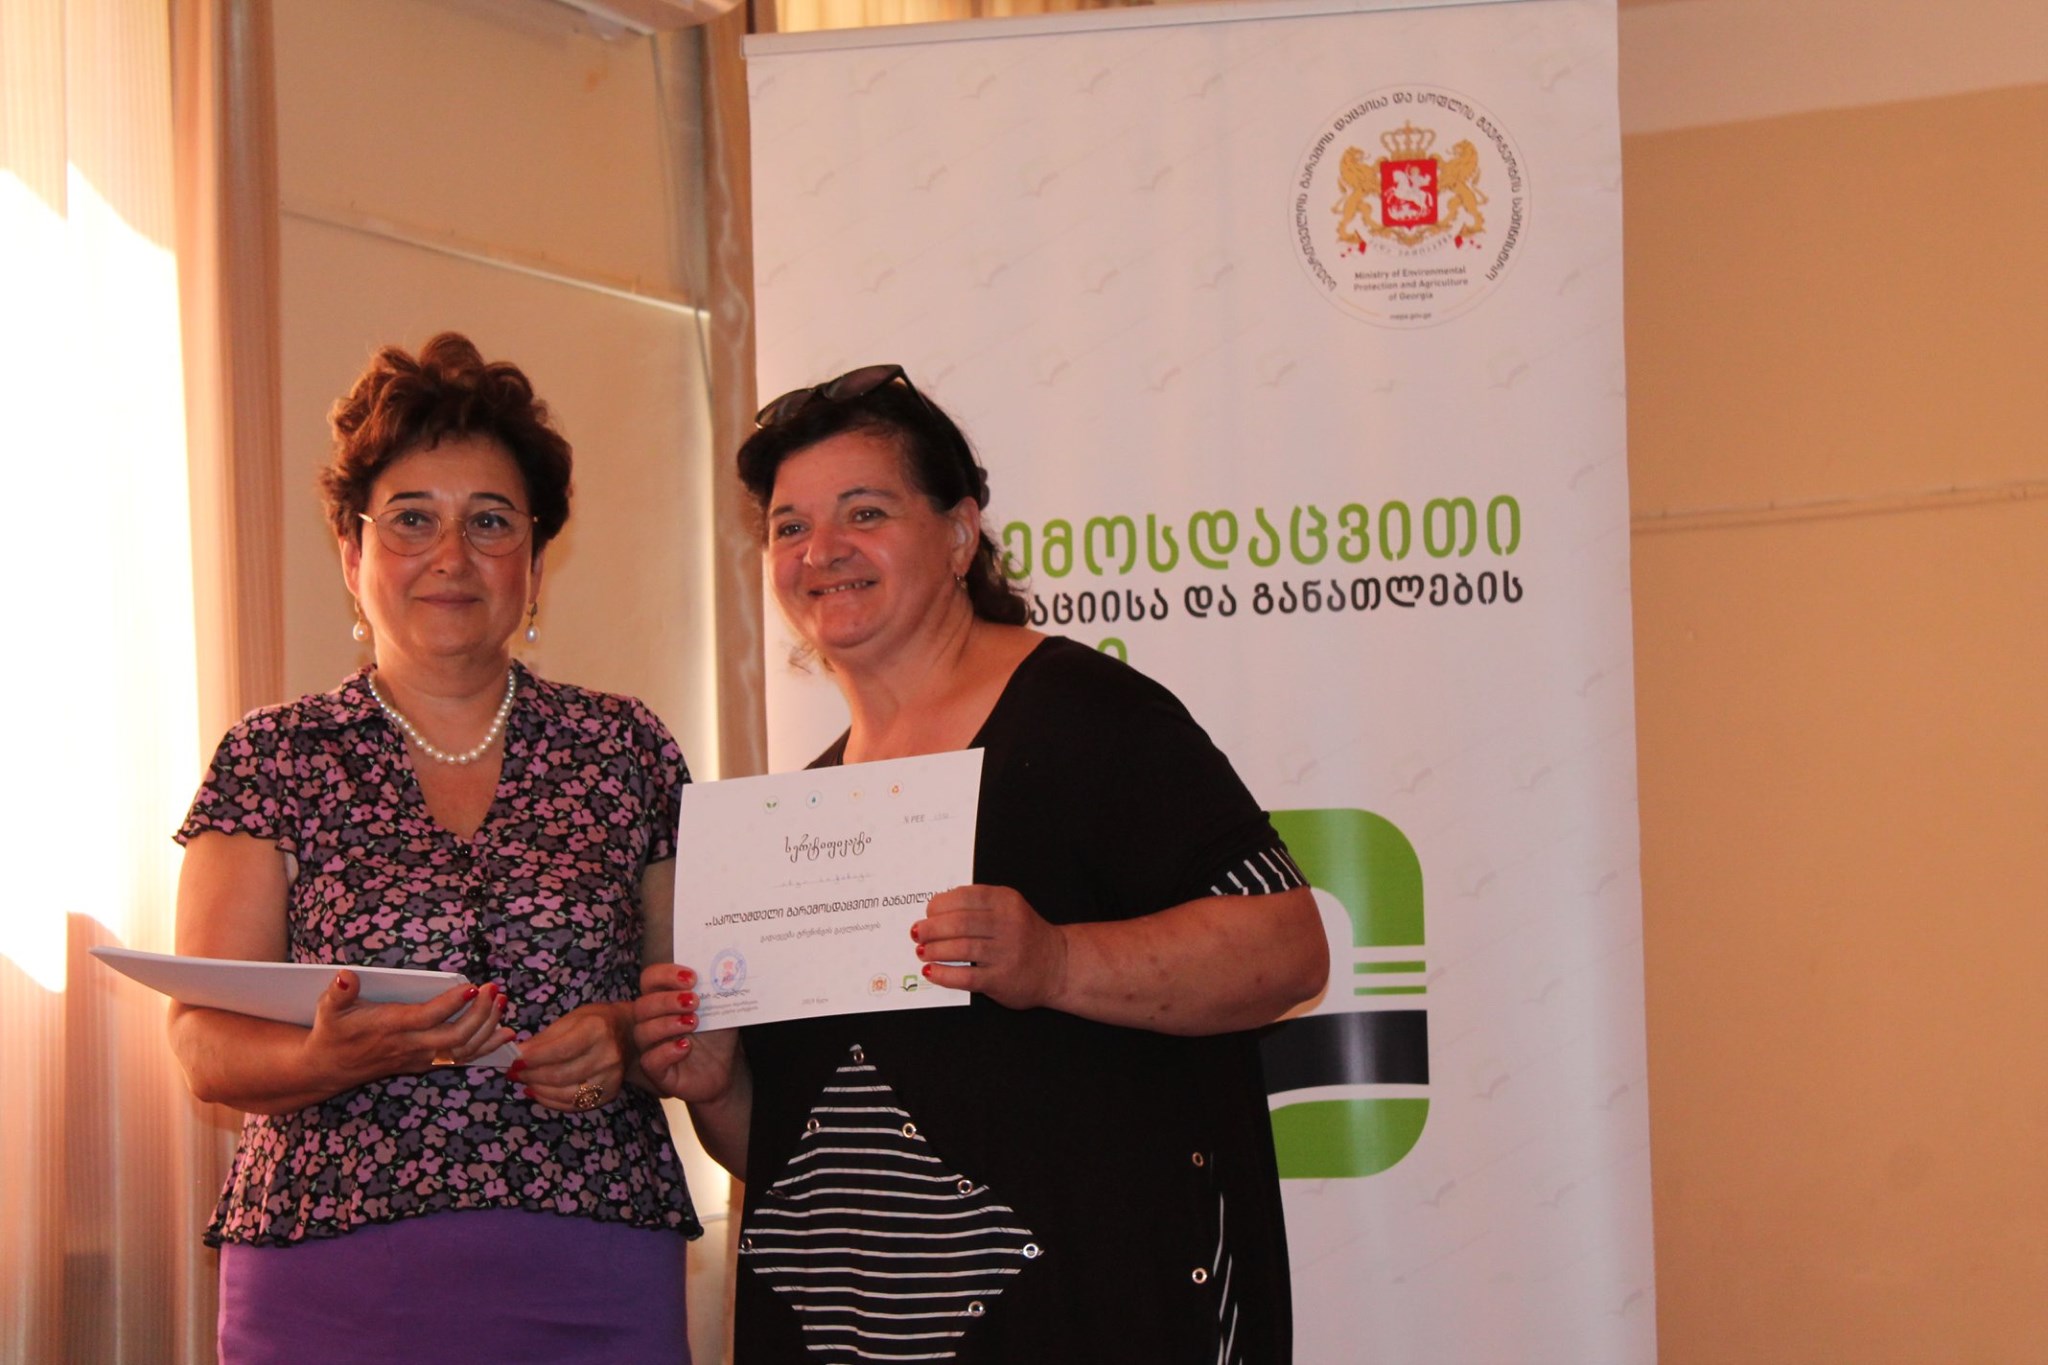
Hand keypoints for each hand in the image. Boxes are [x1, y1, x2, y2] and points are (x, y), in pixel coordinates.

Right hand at [305, 970, 511, 1090]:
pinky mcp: (425, 1063)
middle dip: (480, 1015)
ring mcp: (419, 1058)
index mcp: (390, 1028)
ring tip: (503, 1004)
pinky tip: (505, 1033)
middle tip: (496, 991)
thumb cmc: (333, 1031)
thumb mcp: (328, 1009)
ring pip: (463, 1050)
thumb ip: (339, 992)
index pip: (427, 1018)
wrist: (329, 1067)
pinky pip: (461, 1059)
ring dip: (488, 1029)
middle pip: (454, 1036)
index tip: (473, 986)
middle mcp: (409, 1046)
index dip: (451, 1004)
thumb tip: (345, 975)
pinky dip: (486, 1047)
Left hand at [511, 1001, 630, 1112]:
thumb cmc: (595, 1022)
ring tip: (525, 1082)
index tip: (514, 1060)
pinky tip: (538, 1092)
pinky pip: (574, 1105)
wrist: (631, 1034)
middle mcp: (608, 1056)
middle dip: (531, 1076)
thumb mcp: (571, 1019)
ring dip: (538, 1090)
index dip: (533, 1059)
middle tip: (514, 1073)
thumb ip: (544, 1038)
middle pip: (561, 1075)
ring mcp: (611, 1078)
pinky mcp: (609, 1094)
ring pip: (566, 1094)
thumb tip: (517, 1054)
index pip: (559, 1050)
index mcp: (597, 1030)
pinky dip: (551, 1101)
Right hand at [632, 964, 740, 1103]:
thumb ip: (719, 988)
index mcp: (663, 1000)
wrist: (726, 1069)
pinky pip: (650, 1061)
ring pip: (642, 1032)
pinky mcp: (658, 1072)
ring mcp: (652, 1047)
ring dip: (667, 1024)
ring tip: (693, 1022)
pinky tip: (686, 1046)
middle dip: (667, 1000)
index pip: (650, 980)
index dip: (666, 975)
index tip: (691, 978)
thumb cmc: (718, 1035)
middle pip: (642, 1006)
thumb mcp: (721, 1007)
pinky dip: (666, 1052)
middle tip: (693, 1001)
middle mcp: (652, 1022)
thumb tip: (728, 967)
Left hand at [912, 885, 1069, 1011]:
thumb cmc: (1025, 936)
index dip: (940, 904)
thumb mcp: (1009, 909)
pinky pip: (966, 977)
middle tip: (918, 933)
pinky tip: (931, 972)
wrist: (1059, 966)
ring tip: (923, 951)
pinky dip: (944, 974)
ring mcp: (1006, 953)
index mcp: (1006, 901)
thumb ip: (978, 905)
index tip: (928, 912)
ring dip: (934, 950)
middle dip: (931, 928)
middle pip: (960, 922)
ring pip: (961, 948)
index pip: (965, 896)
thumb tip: (935, 910)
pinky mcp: (1002, 979)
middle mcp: (1008, 924)